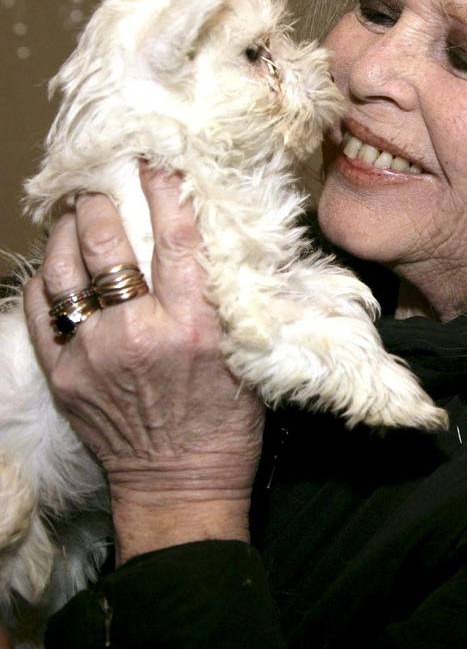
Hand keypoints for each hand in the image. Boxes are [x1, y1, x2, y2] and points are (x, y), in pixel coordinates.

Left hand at [23, 165, 264, 562]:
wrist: (180, 486)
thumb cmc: (224, 420)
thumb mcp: (246, 353)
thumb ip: (224, 297)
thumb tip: (208, 235)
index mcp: (194, 325)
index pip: (176, 235)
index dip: (163, 188)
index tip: (155, 161)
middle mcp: (139, 332)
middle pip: (106, 242)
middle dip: (100, 201)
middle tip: (101, 183)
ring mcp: (92, 354)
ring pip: (62, 268)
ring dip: (64, 230)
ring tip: (72, 211)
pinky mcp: (61, 375)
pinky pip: (39, 310)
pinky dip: (43, 279)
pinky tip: (53, 263)